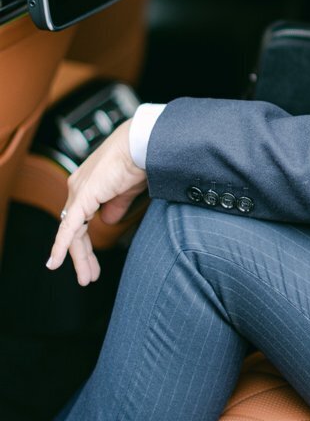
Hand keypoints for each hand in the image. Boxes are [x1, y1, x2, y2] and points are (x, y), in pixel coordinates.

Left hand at [46, 118, 146, 285]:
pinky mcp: (83, 197)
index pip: (80, 219)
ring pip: (72, 232)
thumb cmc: (139, 158)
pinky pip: (69, 228)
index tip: (88, 261)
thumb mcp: (126, 190)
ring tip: (87, 277)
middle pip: (74, 228)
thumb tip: (108, 220)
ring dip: (79, 256)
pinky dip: (62, 246)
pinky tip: (56, 262)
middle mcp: (78, 187)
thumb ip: (116, 206)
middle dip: (82, 254)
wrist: (142, 143)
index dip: (83, 241)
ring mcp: (78, 191)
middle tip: (88, 275)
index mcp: (88, 183)